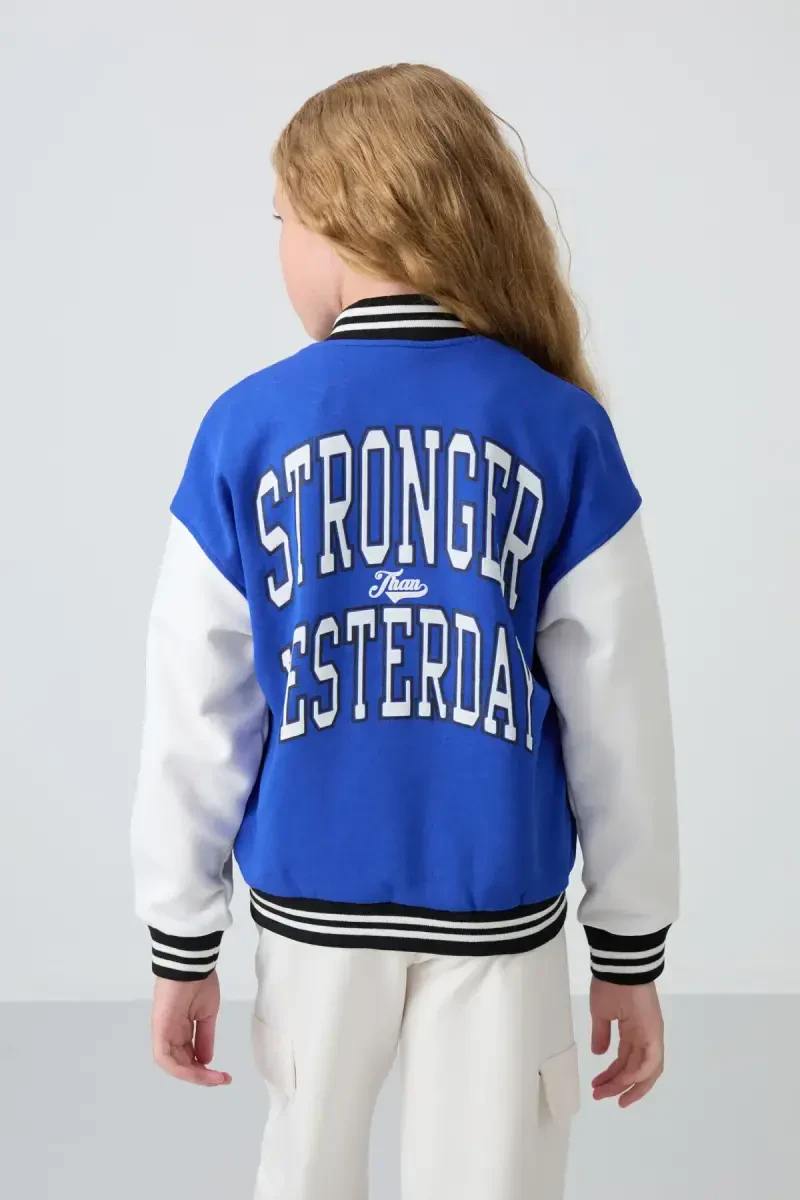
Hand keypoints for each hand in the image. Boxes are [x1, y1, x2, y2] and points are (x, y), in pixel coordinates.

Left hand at [151, 970, 231, 1086]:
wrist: (191, 964)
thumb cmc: (199, 982)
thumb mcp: (207, 1014)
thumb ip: (204, 1037)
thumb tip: (206, 1060)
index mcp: (179, 1030)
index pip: (188, 1058)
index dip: (203, 1070)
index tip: (223, 1076)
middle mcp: (169, 1035)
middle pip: (181, 1065)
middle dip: (201, 1076)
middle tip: (221, 1080)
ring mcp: (162, 1033)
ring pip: (173, 1065)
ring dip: (193, 1075)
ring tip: (213, 1078)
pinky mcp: (160, 1030)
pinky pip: (165, 1058)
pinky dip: (180, 1069)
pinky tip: (198, 1071)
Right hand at [589, 978, 663, 1106]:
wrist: (621, 966)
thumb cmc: (610, 985)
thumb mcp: (601, 1013)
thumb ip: (602, 1034)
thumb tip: (599, 1053)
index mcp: (635, 1032)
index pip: (626, 1062)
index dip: (614, 1077)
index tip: (598, 1087)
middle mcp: (647, 1038)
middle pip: (637, 1071)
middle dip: (619, 1087)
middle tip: (601, 1096)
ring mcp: (652, 1036)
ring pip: (644, 1071)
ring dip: (626, 1085)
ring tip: (605, 1093)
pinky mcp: (654, 1033)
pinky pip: (649, 1061)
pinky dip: (639, 1074)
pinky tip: (622, 1081)